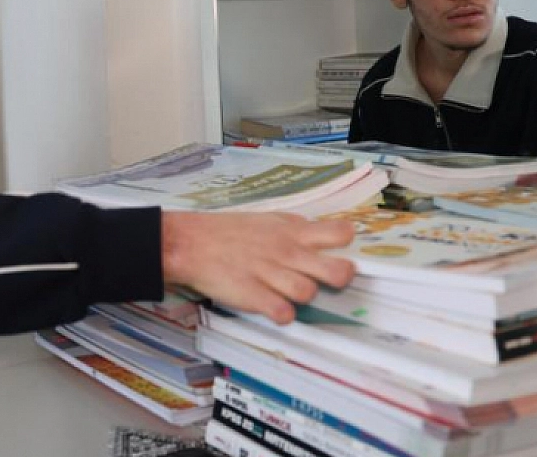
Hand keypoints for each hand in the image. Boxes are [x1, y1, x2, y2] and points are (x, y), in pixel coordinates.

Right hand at [160, 210, 355, 324]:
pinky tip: (274, 307)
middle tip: (331, 279)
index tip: (340, 249)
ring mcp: (271, 274)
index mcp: (291, 231)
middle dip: (341, 278)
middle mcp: (286, 252)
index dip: (345, 243)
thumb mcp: (266, 220)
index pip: (339, 233)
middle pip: (337, 271)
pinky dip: (283, 315)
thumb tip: (322, 236)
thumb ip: (295, 229)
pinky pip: (284, 313)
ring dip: (304, 296)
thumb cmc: (228, 232)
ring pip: (309, 293)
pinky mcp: (254, 296)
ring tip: (289, 293)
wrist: (190, 243)